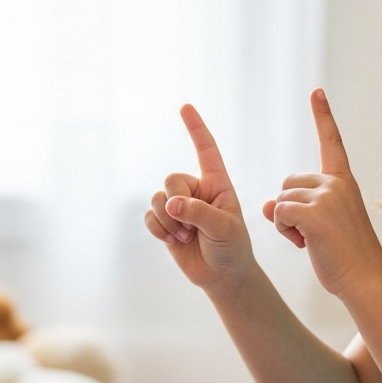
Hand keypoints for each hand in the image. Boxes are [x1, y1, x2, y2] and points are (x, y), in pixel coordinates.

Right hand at [145, 105, 257, 290]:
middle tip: (190, 226)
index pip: (206, 150)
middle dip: (176, 202)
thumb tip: (170, 204)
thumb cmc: (232, 247)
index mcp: (217, 183)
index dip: (196, 128)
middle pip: (172, 179)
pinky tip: (172, 241)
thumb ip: (199, 213)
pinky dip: (158, 229)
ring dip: (168, 221)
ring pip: (157, 199)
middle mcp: (196, 190)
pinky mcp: (166, 223)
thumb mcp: (223, 228)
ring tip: (185, 237)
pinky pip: (149, 216)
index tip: (185, 107)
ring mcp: (179, 206)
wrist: (222, 276)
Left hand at [262, 89, 381, 298]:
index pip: (332, 142)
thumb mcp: (320, 226)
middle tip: (311, 234)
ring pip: (281, 199)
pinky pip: (280, 213)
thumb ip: (298, 208)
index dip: (323, 116)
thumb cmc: (344, 256)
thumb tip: (268, 204)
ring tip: (312, 241)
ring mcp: (327, 196)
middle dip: (290, 208)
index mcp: (343, 182)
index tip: (316, 91)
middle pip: (288, 182)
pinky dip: (285, 231)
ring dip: (287, 223)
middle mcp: (336, 183)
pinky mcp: (314, 213)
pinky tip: (306, 244)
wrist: (364, 279)